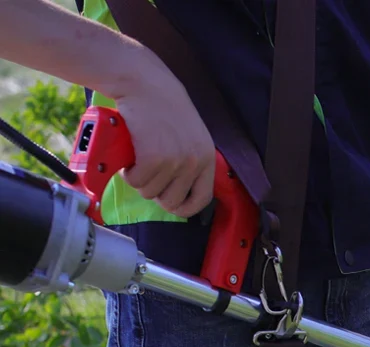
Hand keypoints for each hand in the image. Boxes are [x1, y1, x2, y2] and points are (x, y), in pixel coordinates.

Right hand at [108, 61, 214, 217]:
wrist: (143, 81)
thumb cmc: (162, 105)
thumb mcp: (189, 134)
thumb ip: (190, 158)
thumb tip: (180, 189)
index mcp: (206, 158)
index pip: (202, 199)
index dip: (185, 208)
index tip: (172, 205)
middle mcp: (195, 162)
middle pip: (172, 201)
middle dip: (155, 193)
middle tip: (146, 176)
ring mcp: (175, 161)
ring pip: (150, 192)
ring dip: (139, 180)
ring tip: (137, 159)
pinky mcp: (154, 158)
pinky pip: (136, 181)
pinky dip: (128, 173)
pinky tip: (129, 157)